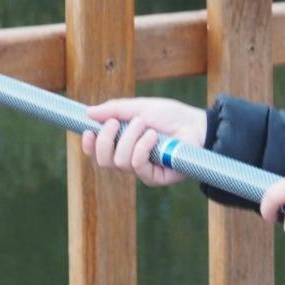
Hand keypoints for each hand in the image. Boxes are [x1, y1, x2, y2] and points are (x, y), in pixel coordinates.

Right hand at [81, 97, 206, 186]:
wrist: (196, 124)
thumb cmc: (170, 115)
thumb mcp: (140, 107)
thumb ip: (115, 110)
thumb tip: (89, 112)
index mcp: (123, 143)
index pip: (98, 152)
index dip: (88, 146)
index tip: (88, 131)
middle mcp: (130, 159)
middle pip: (103, 161)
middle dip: (105, 140)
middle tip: (116, 123)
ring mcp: (142, 169)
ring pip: (119, 162)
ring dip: (129, 139)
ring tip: (144, 125)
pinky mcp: (155, 177)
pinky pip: (137, 166)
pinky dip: (142, 148)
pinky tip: (152, 137)